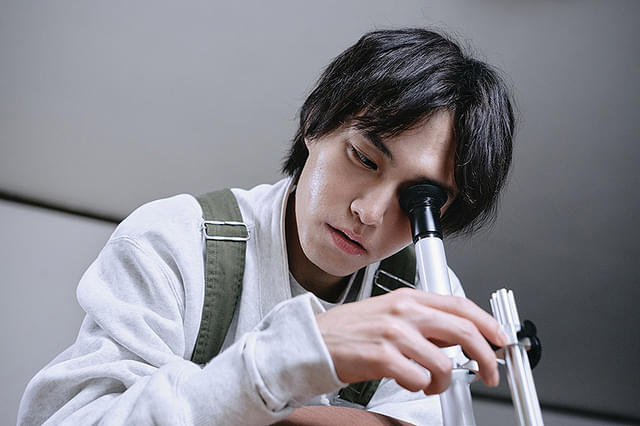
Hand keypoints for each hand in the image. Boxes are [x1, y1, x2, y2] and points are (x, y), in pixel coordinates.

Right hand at [315, 288, 506, 394]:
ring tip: (429, 382)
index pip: (462, 305)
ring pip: (444, 364)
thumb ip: (425, 320)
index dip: (489, 324)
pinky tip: (406, 380)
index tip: (501, 340)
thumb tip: (458, 337)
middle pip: (464, 332)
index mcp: (410, 298)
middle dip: (486, 358)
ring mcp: (394, 334)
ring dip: (443, 382)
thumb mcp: (391, 313)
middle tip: (489, 374)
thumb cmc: (352, 330)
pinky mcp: (382, 357)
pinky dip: (419, 386)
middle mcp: (405, 312)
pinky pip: (419, 379)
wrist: (315, 341)